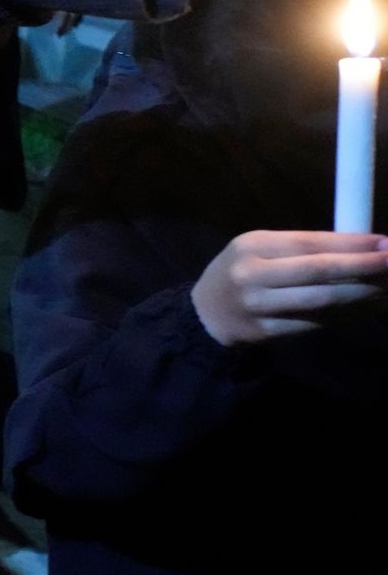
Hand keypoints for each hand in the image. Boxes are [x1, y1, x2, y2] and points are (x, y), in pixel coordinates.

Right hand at [191, 230, 387, 345]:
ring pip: (320, 301)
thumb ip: (300, 249)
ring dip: (360, 294)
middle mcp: (253, 274)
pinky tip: (366, 309)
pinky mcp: (266, 332)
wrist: (205, 314)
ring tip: (386, 288)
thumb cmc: (240, 273)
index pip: (309, 243)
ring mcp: (258, 306)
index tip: (383, 243)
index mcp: (252, 246)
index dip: (349, 244)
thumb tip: (360, 247)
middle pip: (317, 271)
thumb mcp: (260, 250)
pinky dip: (346, 316)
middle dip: (362, 267)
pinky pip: (315, 323)